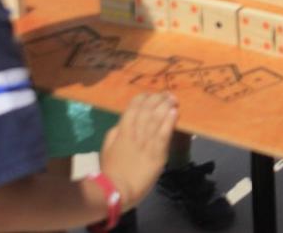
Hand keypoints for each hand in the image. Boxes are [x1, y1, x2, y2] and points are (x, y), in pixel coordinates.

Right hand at [100, 92, 177, 209]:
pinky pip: (165, 133)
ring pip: (158, 118)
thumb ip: (116, 132)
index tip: (149, 94)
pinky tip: (175, 112)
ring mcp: (148, 142)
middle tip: (166, 93)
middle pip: (148, 109)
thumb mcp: (107, 147)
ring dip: (166, 106)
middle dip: (158, 99)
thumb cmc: (111, 170)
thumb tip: (123, 123)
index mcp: (122, 130)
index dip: (142, 98)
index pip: (133, 107)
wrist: (118, 189)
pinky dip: (170, 121)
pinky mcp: (158, 153)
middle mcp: (136, 132)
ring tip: (173, 99)